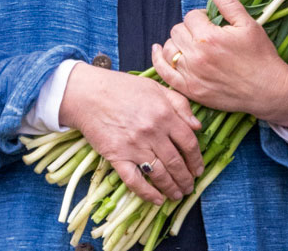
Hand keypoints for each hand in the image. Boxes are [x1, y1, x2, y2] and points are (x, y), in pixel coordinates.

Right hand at [58, 63, 203, 204]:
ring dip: (172, 189)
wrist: (89, 94)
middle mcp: (153, 132)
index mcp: (164, 114)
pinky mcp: (117, 157)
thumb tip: (197, 126)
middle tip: (190, 187)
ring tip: (177, 195)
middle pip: (176, 162)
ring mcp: (135, 146)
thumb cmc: (122, 88)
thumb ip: (179, 104)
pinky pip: (135, 181)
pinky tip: (157, 200)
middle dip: (186, 179)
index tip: (198, 169)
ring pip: (160, 175)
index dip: (196, 159)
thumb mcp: (155, 87)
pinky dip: (148, 194)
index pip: (189, 143)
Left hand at [152, 0, 287, 128]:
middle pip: (177, 30)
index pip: (191, 16)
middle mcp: (196, 56)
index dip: (202, 17)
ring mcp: (191, 76)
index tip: (213, 23)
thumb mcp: (247, 24)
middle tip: (205, 34)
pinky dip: (158, 60)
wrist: (269, 90)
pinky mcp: (190, 90)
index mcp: (209, 37)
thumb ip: (227, 2)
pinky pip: (164, 72)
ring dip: (177, 43)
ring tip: (192, 45)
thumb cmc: (260, 55)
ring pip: (169, 49)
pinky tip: (158, 50)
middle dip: (190, 29)